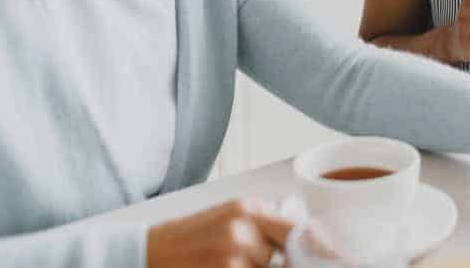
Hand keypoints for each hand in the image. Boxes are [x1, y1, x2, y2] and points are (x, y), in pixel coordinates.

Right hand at [146, 198, 331, 267]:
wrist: (146, 252)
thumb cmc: (190, 238)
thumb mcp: (229, 217)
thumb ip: (265, 224)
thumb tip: (308, 236)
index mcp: (248, 208)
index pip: (297, 230)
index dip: (312, 249)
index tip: (323, 258)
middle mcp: (242, 227)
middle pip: (286, 257)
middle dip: (277, 262)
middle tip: (251, 257)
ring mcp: (231, 252)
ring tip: (225, 262)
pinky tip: (221, 266)